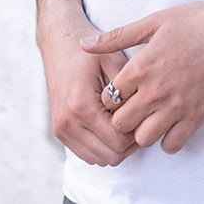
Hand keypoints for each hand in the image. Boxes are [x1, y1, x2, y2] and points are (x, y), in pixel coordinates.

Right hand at [38, 13, 136, 166]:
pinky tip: (111, 124)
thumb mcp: (113, 61)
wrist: (59, 44)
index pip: (119, 141)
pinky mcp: (60, 132)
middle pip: (111, 156)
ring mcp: (61, 130)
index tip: (144, 114)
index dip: (137, 131)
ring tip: (124, 121)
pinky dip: (103, 146)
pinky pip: (87, 155)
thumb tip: (145, 116)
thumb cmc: (88, 51)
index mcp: (81, 106)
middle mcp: (67, 123)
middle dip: (129, 143)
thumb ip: (129, 90)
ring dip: (116, 147)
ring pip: (99, 160)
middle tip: (137, 119)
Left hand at [83, 0, 203, 153]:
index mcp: (142, 67)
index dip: (110, 98)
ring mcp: (177, 107)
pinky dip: (167, 140)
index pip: (108, 99)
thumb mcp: (153, 22)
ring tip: (149, 117)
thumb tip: (84, 43)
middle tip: (131, 108)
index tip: (120, 92)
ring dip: (142, 131)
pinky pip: (172, 145)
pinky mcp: (197, 116)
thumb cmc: (195, 22)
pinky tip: (169, 124)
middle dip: (122, 118)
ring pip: (143, 139)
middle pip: (121, 123)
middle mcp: (156, 91)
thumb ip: (117, 36)